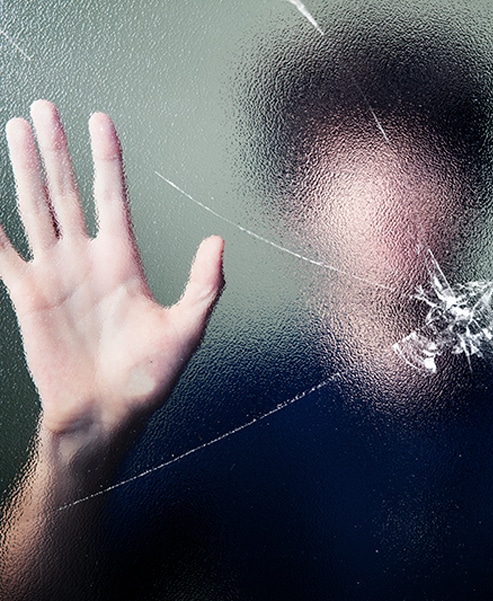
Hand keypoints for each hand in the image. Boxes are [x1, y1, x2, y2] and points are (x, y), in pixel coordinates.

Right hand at [0, 101, 222, 456]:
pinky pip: (0, 252)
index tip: (100, 121)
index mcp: (122, 261)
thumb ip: (205, 285)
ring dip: (24, 169)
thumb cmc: (150, 376)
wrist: (109, 413)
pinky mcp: (27, 296)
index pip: (111, 196)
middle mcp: (85, 259)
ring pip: (33, 208)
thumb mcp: (188, 328)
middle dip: (55, 150)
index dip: (105, 158)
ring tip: (15, 129)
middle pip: (65, 191)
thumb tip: (218, 241)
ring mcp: (54, 274)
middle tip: (44, 108)